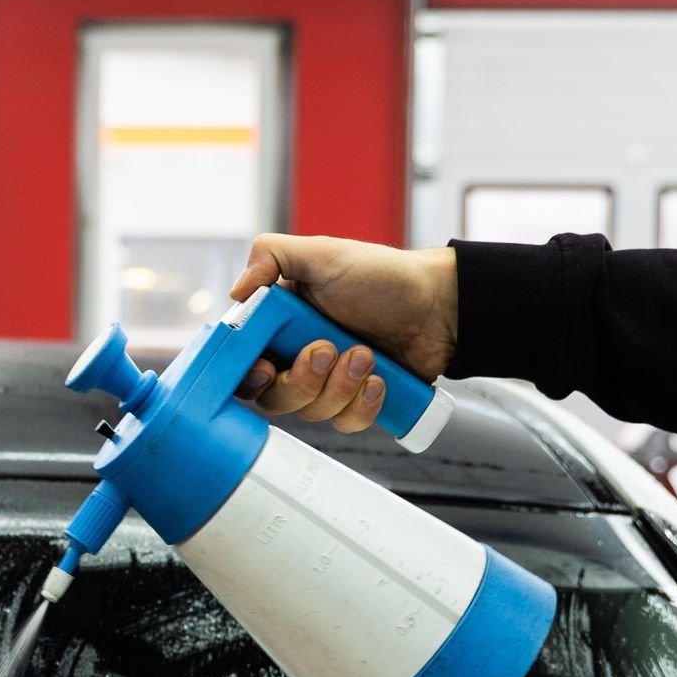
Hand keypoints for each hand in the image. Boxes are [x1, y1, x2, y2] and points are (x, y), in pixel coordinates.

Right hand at [230, 235, 458, 434]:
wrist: (441, 303)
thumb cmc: (384, 276)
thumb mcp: (322, 254)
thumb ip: (271, 255)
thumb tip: (236, 292)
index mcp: (282, 324)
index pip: (246, 363)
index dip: (250, 374)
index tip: (268, 367)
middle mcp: (300, 356)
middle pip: (275, 398)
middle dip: (303, 379)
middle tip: (327, 349)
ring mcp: (330, 382)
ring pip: (312, 412)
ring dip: (340, 386)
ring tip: (366, 354)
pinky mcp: (358, 401)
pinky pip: (346, 423)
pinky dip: (362, 405)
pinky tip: (380, 379)